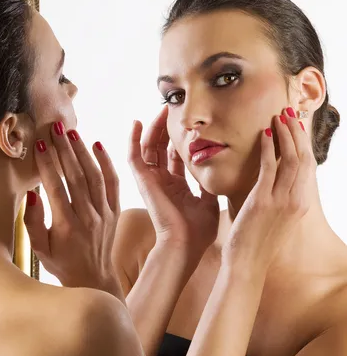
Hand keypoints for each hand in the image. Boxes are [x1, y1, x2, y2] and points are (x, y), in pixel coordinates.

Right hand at [23, 123, 120, 292]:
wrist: (94, 277)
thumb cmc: (61, 262)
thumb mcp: (40, 249)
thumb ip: (33, 222)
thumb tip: (32, 194)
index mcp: (67, 226)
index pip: (56, 188)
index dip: (47, 164)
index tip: (39, 145)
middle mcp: (88, 217)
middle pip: (77, 176)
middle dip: (65, 150)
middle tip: (56, 128)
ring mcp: (104, 213)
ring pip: (95, 176)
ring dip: (83, 152)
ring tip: (72, 133)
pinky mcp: (115, 210)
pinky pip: (113, 183)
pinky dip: (107, 163)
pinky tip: (98, 145)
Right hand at [128, 107, 219, 269]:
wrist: (185, 245)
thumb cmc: (198, 231)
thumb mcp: (210, 201)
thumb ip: (210, 183)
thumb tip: (222, 166)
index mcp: (177, 187)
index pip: (176, 156)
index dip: (181, 140)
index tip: (190, 123)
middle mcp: (162, 181)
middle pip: (161, 148)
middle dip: (167, 128)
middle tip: (174, 110)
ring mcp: (151, 180)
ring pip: (148, 147)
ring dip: (154, 128)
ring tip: (161, 110)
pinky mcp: (143, 180)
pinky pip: (133, 156)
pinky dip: (133, 139)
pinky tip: (137, 122)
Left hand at [223, 108, 314, 272]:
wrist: (247, 265)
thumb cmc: (257, 242)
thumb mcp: (275, 218)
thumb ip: (278, 198)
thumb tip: (274, 179)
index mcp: (300, 204)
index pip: (306, 166)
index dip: (303, 143)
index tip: (298, 125)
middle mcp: (296, 200)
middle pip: (302, 158)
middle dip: (297, 132)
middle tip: (289, 112)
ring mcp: (281, 200)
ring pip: (290, 159)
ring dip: (285, 134)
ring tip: (279, 116)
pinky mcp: (264, 201)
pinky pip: (269, 168)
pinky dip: (269, 148)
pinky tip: (265, 134)